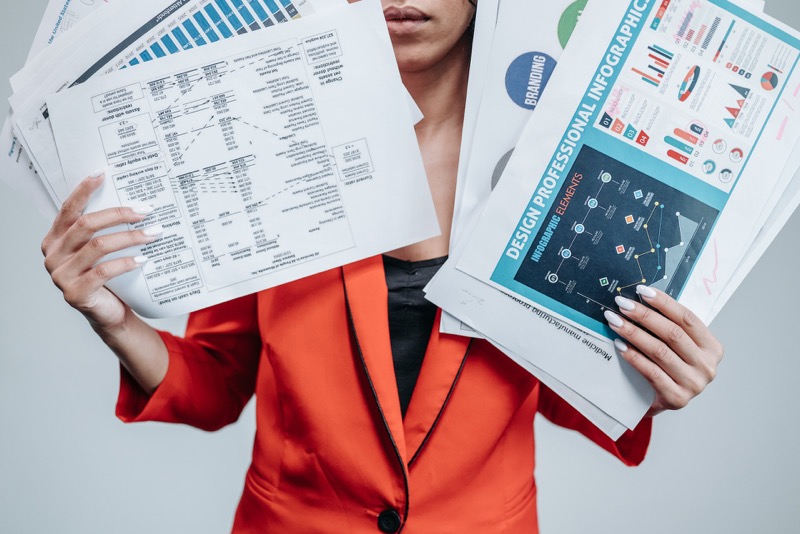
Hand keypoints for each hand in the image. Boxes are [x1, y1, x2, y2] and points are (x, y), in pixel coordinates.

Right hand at [41, 171, 162, 332]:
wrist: (109, 313)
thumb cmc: (106, 278)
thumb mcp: (100, 251)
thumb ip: (101, 230)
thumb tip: (130, 202)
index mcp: (55, 240)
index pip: (68, 210)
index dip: (83, 191)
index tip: (101, 174)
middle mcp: (53, 255)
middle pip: (86, 225)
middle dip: (118, 214)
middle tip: (144, 210)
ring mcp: (61, 275)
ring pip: (98, 246)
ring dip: (130, 237)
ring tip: (153, 233)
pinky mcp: (76, 293)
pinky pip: (103, 271)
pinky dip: (126, 263)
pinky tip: (143, 259)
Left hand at [604, 285, 723, 416]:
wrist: (664, 401)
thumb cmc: (670, 367)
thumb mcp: (677, 346)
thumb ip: (668, 326)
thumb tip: (640, 299)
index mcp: (712, 348)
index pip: (687, 319)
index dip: (664, 303)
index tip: (642, 291)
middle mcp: (707, 366)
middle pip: (672, 333)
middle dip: (644, 315)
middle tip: (622, 304)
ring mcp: (694, 384)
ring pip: (660, 351)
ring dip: (634, 333)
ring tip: (615, 321)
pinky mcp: (677, 398)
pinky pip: (651, 372)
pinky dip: (634, 357)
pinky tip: (620, 346)